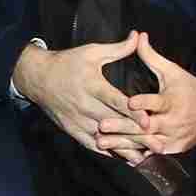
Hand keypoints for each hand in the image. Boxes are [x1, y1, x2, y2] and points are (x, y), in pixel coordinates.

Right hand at [12, 37, 138, 155]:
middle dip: (135, 135)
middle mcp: (85, 105)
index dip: (132, 112)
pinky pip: (92, 145)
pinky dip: (109, 152)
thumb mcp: (92, 52)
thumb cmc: (67, 63)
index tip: (148, 121)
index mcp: (91, 85)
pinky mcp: (72, 130)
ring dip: (125, 148)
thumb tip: (137, 36)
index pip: (115, 101)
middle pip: (114, 123)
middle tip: (156, 143)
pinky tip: (124, 159)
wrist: (38, 78)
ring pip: (104, 138)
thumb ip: (117, 49)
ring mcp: (78, 120)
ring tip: (145, 157)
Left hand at [101, 32, 195, 161]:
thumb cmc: (187, 88)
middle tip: (102, 125)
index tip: (129, 101)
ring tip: (101, 142)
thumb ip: (151, 56)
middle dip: (123, 126)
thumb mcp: (171, 71)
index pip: (157, 101)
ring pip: (145, 142)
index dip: (144, 102)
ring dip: (123, 143)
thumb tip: (138, 35)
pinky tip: (116, 156)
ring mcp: (173, 138)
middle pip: (146, 126)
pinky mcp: (173, 149)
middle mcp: (173, 121)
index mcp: (173, 100)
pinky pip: (151, 154)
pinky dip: (134, 154)